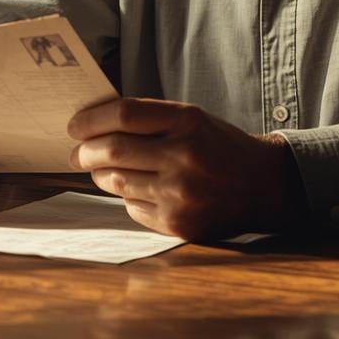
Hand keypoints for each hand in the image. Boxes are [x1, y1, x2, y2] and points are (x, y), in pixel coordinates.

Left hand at [67, 98, 301, 239]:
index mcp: (187, 121)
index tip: (75, 126)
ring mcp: (180, 193)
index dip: (90, 120)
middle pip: (112, 149)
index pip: (123, 115)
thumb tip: (92, 126)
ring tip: (104, 170)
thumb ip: (149, 119)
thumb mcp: (193, 119)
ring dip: (101, 175)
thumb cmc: (219, 147)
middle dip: (85, 151)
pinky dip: (128, 197)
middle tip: (77, 152)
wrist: (264, 185)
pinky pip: (132, 207)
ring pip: (116, 182)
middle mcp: (184, 156)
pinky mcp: (178, 222)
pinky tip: (141, 190)